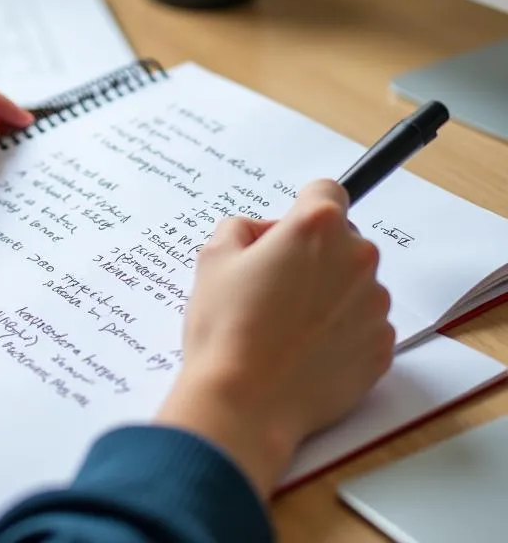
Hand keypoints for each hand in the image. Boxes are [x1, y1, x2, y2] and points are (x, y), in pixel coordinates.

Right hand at [156, 179, 394, 498]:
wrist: (246, 404)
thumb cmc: (225, 327)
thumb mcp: (213, 258)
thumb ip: (241, 228)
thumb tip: (263, 235)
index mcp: (316, 227)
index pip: (325, 190)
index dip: (300, 209)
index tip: (285, 233)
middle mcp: (356, 259)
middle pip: (341, 239)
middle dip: (312, 253)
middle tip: (271, 284)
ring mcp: (374, 306)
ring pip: (353, 283)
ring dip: (328, 292)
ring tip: (284, 324)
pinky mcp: (382, 348)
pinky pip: (363, 324)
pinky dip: (340, 331)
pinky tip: (303, 350)